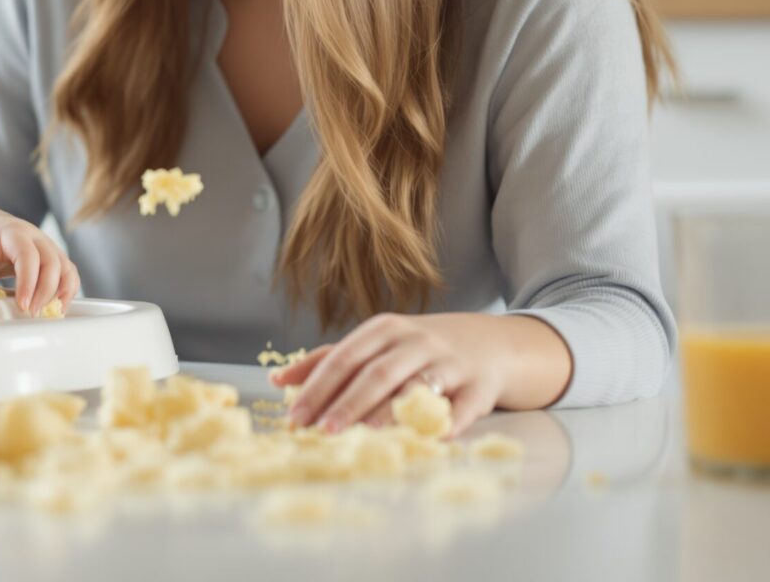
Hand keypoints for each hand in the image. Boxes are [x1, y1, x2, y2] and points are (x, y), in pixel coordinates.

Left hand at [0, 209, 79, 314]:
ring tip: (47, 314)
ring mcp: (48, 247)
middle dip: (45, 292)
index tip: (23, 305)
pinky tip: (57, 308)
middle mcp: (37, 237)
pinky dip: (67, 291)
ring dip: (61, 293)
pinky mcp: (54, 258)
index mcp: (14, 232)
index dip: (28, 282)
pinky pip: (69, 274)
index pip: (28, 255)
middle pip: (52, 264)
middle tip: (31, 314)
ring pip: (66, 269)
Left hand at [268, 313, 510, 435]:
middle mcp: (416, 341)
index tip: (294, 417)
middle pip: (376, 373)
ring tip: (364, 437)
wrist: (491, 343)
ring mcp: (450, 362)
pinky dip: (447, 422)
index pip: (343, 357)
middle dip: (346, 404)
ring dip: (387, 413)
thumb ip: (329, 360)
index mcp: (384, 330)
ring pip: (415, 387)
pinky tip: (428, 439)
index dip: (317, 387)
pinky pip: (462, 406)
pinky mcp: (480, 385)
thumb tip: (277, 379)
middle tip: (322, 432)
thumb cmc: (420, 348)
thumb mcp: (377, 344)